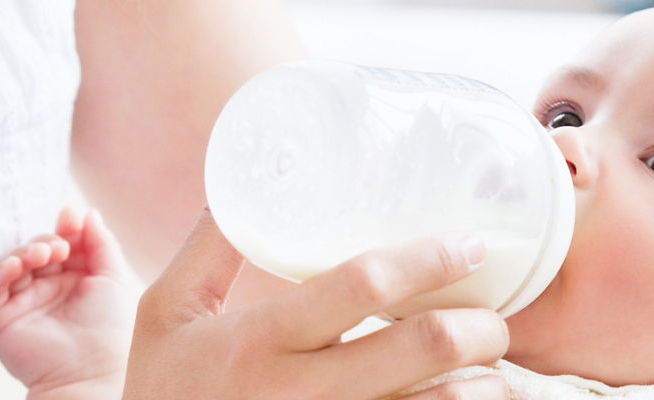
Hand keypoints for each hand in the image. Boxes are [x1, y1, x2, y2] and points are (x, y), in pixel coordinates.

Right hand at [0, 208, 141, 398]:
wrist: (90, 370)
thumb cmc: (108, 328)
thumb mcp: (112, 277)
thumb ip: (101, 242)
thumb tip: (85, 211)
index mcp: (73, 281)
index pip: (62, 244)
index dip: (65, 230)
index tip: (70, 217)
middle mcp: (46, 290)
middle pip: (36, 250)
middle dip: (46, 241)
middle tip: (60, 246)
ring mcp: (21, 302)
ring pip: (12, 263)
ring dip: (26, 251)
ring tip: (46, 254)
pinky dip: (1, 270)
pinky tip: (18, 264)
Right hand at [124, 210, 512, 398]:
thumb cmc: (164, 394)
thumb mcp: (163, 317)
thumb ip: (206, 252)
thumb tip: (240, 181)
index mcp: (260, 339)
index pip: (361, 284)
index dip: (428, 259)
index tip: (469, 244)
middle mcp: (303, 392)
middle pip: (426, 347)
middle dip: (480, 325)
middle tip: (490, 316)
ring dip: (486, 383)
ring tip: (487, 367)